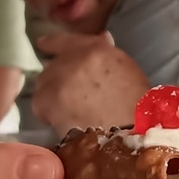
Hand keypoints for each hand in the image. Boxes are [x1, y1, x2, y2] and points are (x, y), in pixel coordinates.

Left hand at [32, 33, 148, 133]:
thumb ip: (110, 57)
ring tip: (68, 114)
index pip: (70, 41)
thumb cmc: (138, 111)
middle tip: (68, 99)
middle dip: (58, 80)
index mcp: (99, 51)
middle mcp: (77, 59)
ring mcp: (61, 78)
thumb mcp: (129, 73)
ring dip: (52, 97)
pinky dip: (48, 114)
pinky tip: (63, 124)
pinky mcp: (49, 100)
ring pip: (44, 84)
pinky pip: (40, 105)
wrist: (131, 138)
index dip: (55, 43)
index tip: (42, 44)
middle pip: (54, 65)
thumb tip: (103, 40)